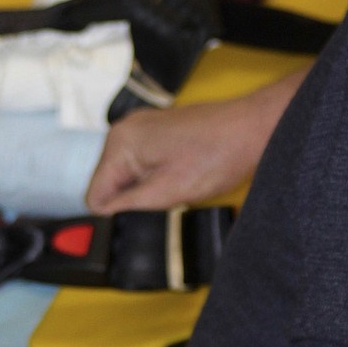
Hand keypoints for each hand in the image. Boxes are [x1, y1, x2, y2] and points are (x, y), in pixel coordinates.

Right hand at [85, 72, 309, 212]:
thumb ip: (128, 207)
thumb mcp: (168, 192)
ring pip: (126, 176)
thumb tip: (102, 219)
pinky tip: (180, 174)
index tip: (142, 219)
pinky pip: (141, 163)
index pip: (94, 195)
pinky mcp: (155, 130)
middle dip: (132, 199)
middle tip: (167, 201)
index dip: (115, 215)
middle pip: (108, 183)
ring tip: (177, 186)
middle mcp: (123, 130)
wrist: (253, 128)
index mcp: (120, 143)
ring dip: (146, 189)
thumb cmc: (218, 156)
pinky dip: (156, 175)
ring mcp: (140, 127)